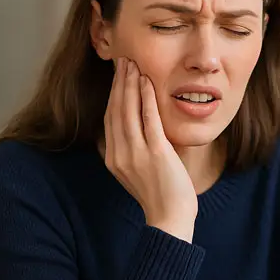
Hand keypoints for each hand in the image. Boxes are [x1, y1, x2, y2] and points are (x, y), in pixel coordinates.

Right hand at [104, 57, 197, 241]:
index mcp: (113, 159)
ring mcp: (137, 154)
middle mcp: (120, 155)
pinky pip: (149, 120)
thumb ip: (127, 153)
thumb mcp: (134, 173)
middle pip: (116, 111)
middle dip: (119, 83)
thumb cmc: (158, 196)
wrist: (170, 218)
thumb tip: (124, 134)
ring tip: (133, 65)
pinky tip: (147, 82)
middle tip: (122, 61)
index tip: (117, 76)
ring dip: (130, 85)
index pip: (109, 119)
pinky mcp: (156, 154)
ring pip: (129, 111)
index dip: (112, 95)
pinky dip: (146, 99)